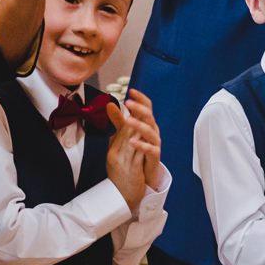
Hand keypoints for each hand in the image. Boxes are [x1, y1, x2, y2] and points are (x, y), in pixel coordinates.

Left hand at [106, 94, 161, 208]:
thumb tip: (109, 104)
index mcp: (147, 123)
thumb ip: (118, 119)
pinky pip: (150, 149)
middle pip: (149, 116)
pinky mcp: (155, 156)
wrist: (144, 173)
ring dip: (139, 125)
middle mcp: (153, 131)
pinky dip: (141, 145)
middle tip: (128, 103)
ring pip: (150, 131)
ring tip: (128, 121)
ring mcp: (155, 144)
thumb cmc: (137, 150)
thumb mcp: (125, 133)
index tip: (131, 91)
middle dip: (139, 108)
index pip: (147, 107)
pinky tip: (132, 142)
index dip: (140, 98)